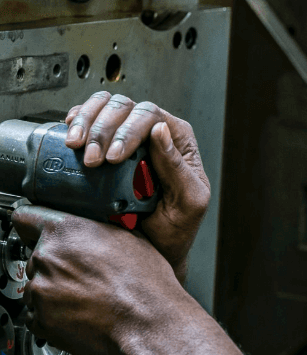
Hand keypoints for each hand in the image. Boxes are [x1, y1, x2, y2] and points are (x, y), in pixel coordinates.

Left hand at [10, 207, 184, 354]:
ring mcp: (41, 291)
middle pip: (36, 256)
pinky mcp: (42, 320)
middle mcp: (47, 257)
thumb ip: (95, 230)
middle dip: (55, 265)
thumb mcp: (127, 238)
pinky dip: (53, 316)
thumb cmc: (145, 286)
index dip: (34, 226)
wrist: (149, 325)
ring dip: (54, 292)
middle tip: (82, 275)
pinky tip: (79, 314)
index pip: (25, 218)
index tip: (37, 233)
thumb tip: (91, 230)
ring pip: (36, 286)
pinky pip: (37, 315)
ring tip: (85, 298)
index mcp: (64, 230)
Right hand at [64, 91, 209, 280]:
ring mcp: (130, 136)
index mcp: (178, 140)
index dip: (129, 131)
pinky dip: (78, 121)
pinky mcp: (108, 144)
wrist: (154, 247)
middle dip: (104, 130)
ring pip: (105, 107)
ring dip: (87, 123)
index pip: (151, 116)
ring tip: (76, 147)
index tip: (113, 157)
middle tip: (92, 160)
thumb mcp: (187, 202)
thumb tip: (160, 131)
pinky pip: (91, 117)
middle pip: (125, 108)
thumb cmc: (175, 228)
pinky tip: (71, 134)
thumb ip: (177, 168)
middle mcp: (154, 132)